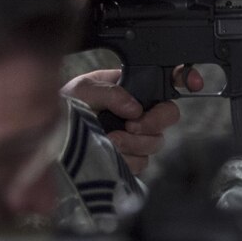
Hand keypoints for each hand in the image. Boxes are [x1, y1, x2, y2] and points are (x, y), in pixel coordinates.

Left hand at [62, 69, 200, 173]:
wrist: (48, 142)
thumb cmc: (63, 107)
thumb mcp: (82, 89)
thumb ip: (111, 92)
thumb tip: (134, 108)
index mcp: (130, 87)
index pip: (165, 79)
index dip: (185, 78)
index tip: (193, 82)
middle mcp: (137, 111)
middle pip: (168, 115)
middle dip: (155, 121)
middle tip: (133, 125)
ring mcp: (134, 136)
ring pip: (155, 142)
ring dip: (135, 143)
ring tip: (110, 140)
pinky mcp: (128, 159)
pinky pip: (142, 162)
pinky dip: (127, 159)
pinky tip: (111, 152)